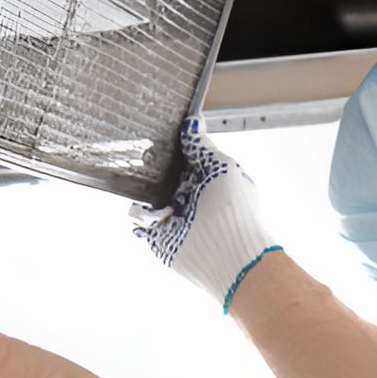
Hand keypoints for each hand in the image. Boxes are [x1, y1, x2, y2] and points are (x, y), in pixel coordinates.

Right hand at [131, 119, 282, 313]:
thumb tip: (191, 122)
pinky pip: (141, 219)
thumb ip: (202, 146)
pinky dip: (141, 215)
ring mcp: (175, 217)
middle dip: (151, 168)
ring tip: (162, 199)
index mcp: (208, 178)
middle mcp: (191, 196)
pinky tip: (155, 216)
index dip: (170, 146)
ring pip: (148, 196)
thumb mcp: (222, 167)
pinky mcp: (161, 237)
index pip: (184, 157)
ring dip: (147, 194)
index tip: (157, 133)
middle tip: (144, 160)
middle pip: (163, 175)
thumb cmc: (235, 209)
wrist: (230, 255)